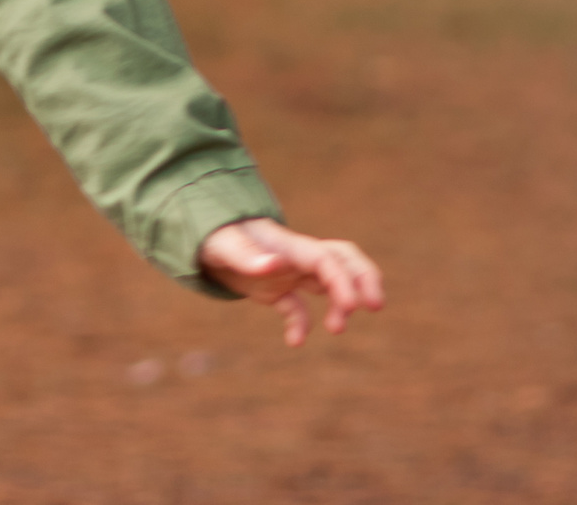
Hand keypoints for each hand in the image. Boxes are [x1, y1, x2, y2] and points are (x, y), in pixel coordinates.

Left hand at [197, 217, 384, 345]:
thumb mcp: (224, 245)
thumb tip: (276, 265)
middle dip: (365, 279)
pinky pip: (297, 308)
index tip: (353, 306)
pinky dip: (301, 323)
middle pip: (343, 261)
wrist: (199, 236)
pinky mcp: (275, 290)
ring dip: (340, 303)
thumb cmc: (213, 235)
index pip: (327, 259)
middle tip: (376, 305)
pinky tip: (294, 342)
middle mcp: (295, 258)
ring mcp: (288, 274)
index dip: (344, 280)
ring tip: (337, 329)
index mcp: (289, 246)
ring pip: (328, 283)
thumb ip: (248, 255)